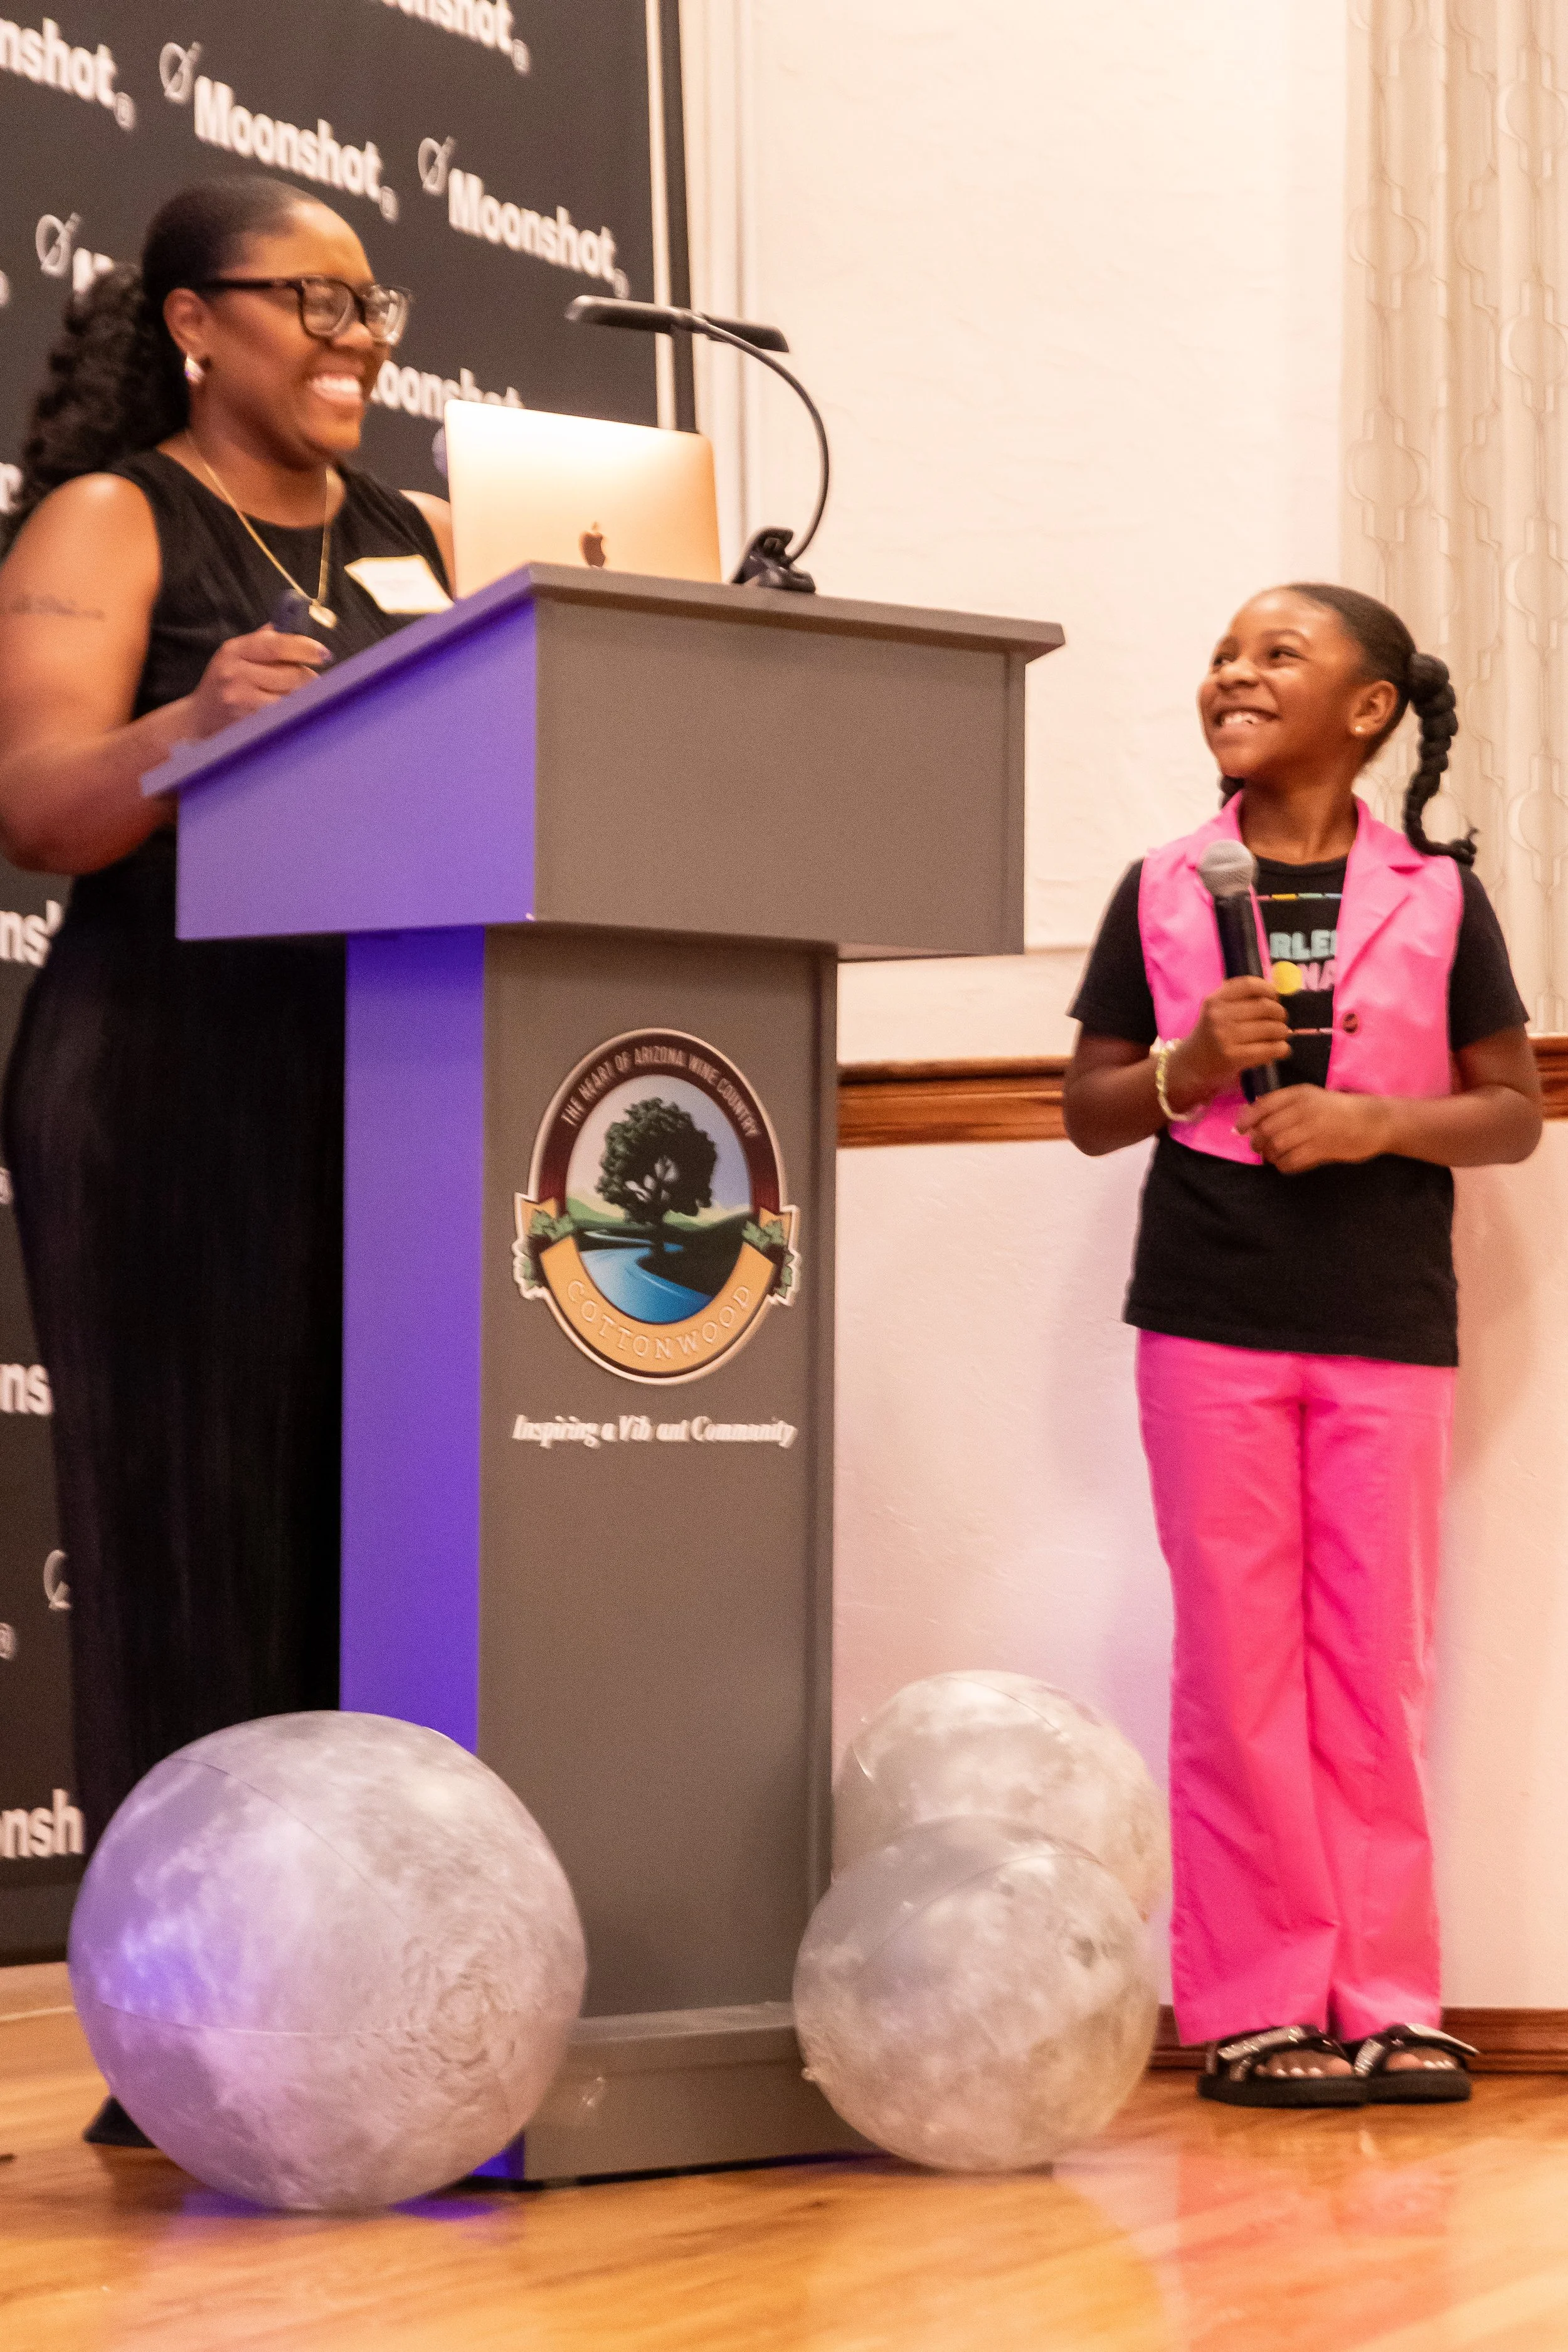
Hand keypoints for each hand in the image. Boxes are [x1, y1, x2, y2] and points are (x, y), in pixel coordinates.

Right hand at [186, 626, 329, 738]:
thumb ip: (262, 641)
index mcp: (235, 650)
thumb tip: (292, 623)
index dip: (304, 648)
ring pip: (290, 697)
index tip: (324, 653)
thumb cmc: (224, 683)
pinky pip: (283, 715)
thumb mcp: (236, 655)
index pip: (276, 644)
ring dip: (301, 697)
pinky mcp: (247, 720)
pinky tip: (287, 711)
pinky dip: (291, 712)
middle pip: (290, 673)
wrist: (199, 718)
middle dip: (308, 677)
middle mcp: (235, 672)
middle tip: (311, 680)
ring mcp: (240, 698)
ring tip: (294, 696)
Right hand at [1165, 977, 1289, 1111]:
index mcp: (1214, 1000)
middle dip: (1280, 1013)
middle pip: (1265, 1007)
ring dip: (1282, 1032)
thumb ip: (1239, 1000)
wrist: (1190, 1066)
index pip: (1249, 985)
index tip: (1274, 997)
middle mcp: (1219, 1016)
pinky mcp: (1234, 1057)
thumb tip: (1276, 995)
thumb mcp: (1215, 1011)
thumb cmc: (1209, 1036)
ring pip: (1271, 1028)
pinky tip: (1281, 1049)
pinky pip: (1269, 1049)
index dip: (1268, 989)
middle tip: (1281, 1020)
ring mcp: (1226, 1037)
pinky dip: (1281, 1048)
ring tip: (1281, 1035)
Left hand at [1235, 1086, 1393, 1172]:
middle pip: (1266, 1129)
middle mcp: (1303, 1110)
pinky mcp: (1321, 1149)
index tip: (1240, 1129)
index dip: (1247, 1119)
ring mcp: (1312, 1130)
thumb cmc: (1340, 1109)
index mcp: (1299, 1094)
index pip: (1263, 1105)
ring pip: (1276, 1146)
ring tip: (1273, 1156)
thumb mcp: (1312, 1097)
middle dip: (1257, 1141)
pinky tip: (1286, 1163)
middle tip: (1258, 1148)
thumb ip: (1285, 1103)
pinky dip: (1283, 1165)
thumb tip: (1252, 1112)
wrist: (1374, 1121)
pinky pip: (1291, 1161)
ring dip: (1270, 1155)